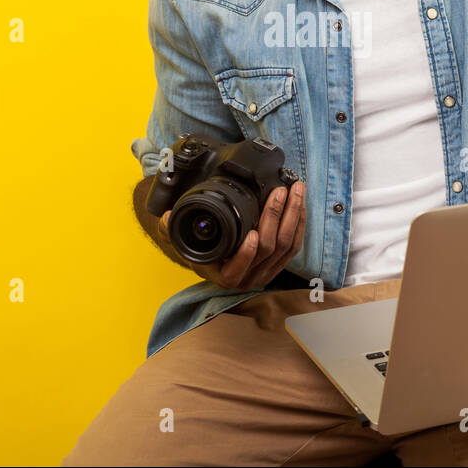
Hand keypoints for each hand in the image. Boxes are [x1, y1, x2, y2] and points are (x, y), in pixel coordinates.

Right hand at [159, 181, 305, 289]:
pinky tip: (300, 204)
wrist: (210, 255)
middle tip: (280, 191)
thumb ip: (170, 228)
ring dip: (293, 216)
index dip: (246, 255)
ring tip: (296, 190)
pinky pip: (295, 246)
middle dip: (278, 218)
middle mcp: (246, 278)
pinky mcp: (279, 263)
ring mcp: (265, 271)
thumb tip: (167, 217)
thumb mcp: (179, 238)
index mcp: (222, 275)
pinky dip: (299, 223)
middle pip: (269, 250)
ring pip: (287, 246)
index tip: (250, 235)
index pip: (237, 270)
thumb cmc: (197, 246)